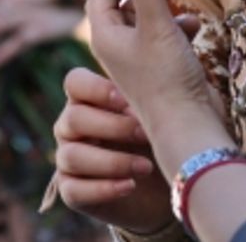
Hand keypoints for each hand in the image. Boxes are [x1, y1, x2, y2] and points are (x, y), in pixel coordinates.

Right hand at [51, 67, 174, 233]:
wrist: (175, 180)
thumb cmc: (173, 131)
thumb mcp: (174, 105)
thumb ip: (165, 80)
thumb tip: (173, 53)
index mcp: (92, 98)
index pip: (75, 82)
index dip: (95, 88)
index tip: (126, 98)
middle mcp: (73, 125)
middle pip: (72, 118)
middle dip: (111, 126)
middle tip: (146, 133)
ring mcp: (69, 158)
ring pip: (70, 156)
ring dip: (111, 161)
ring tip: (147, 167)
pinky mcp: (73, 192)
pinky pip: (73, 190)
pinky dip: (102, 188)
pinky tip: (130, 185)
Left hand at [85, 0, 214, 133]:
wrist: (186, 126)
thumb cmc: (166, 80)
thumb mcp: (157, 26)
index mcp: (105, 33)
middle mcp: (116, 43)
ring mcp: (137, 54)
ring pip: (144, 12)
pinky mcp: (158, 63)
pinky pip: (163, 30)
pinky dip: (177, 21)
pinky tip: (193, 24)